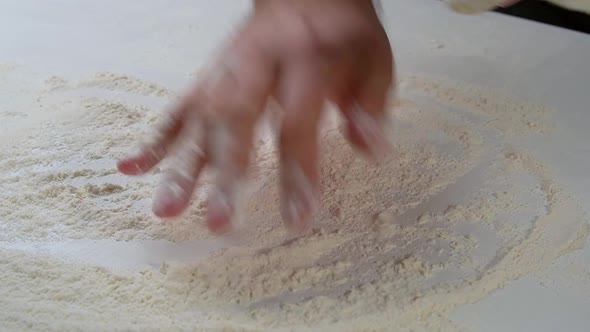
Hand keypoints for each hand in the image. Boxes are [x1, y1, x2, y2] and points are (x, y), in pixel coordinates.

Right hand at [117, 0, 393, 233]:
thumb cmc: (339, 35)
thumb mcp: (373, 60)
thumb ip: (369, 105)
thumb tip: (370, 150)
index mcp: (304, 58)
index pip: (297, 120)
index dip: (297, 169)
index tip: (298, 217)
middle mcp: (256, 63)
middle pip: (235, 118)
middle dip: (225, 172)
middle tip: (219, 221)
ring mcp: (226, 70)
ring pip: (198, 117)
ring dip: (180, 165)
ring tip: (166, 210)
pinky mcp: (209, 77)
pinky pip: (178, 108)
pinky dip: (154, 140)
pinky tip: (131, 169)